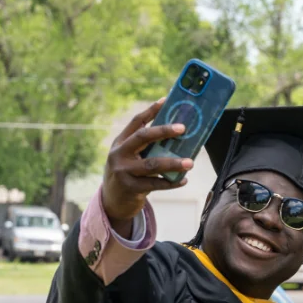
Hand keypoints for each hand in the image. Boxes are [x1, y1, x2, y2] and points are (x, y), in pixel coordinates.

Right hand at [101, 98, 193, 231]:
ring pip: (152, 164)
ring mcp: (123, 171)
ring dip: (173, 163)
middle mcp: (119, 154)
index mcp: (121, 142)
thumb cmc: (129, 173)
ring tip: (190, 163)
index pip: (136, 122)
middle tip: (183, 128)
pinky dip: (172, 182)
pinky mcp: (130, 188)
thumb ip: (146, 147)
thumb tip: (177, 134)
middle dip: (163, 131)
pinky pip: (156, 184)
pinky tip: (184, 180)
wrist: (112, 201)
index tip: (166, 101)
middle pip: (143, 137)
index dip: (151, 110)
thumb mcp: (130, 156)